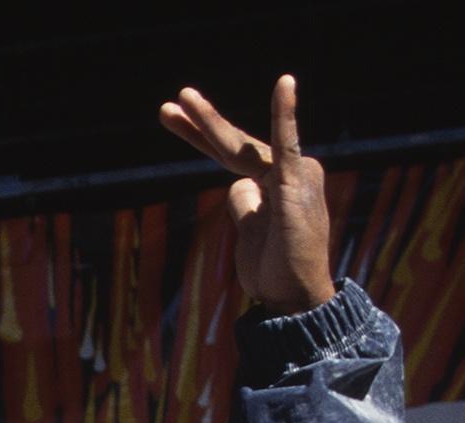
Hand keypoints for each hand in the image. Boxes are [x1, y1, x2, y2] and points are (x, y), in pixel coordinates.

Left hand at [161, 75, 336, 315]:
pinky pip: (287, 144)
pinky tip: (285, 83)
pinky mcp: (296, 182)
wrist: (294, 297)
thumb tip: (237, 185)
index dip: (200, 136)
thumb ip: (244, 204)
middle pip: (232, 144)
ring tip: (181, 100)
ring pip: (240, 146)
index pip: (230, 153)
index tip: (171, 116)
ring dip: (208, 124)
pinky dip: (285, 114)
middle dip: (198, 124)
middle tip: (169, 105)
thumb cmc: (274, 269)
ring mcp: (291, 174)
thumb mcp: (248, 233)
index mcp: (272, 181)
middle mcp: (284, 170)